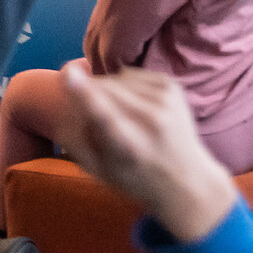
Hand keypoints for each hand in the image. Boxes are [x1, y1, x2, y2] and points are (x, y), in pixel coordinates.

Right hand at [57, 62, 236, 243]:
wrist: (187, 179)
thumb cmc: (133, 176)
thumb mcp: (98, 169)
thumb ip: (73, 138)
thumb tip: (65, 94)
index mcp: (129, 146)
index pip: (103, 116)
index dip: (83, 93)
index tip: (68, 73)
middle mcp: (151, 120)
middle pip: (102, 89)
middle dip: (87, 93)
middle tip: (94, 118)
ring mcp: (165, 100)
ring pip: (113, 78)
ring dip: (105, 90)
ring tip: (120, 115)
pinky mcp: (171, 86)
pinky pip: (128, 74)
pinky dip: (123, 85)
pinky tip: (134, 106)